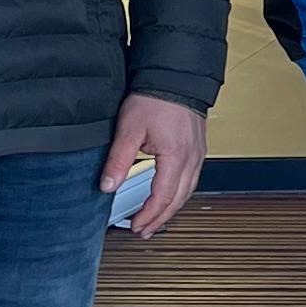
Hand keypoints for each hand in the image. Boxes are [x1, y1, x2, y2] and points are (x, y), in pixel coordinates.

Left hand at [101, 93, 207, 234]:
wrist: (175, 76)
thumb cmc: (155, 97)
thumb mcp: (129, 129)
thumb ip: (118, 160)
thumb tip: (107, 186)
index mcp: (175, 157)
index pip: (162, 197)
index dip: (148, 215)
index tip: (135, 226)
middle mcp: (191, 158)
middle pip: (178, 199)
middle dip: (161, 219)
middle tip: (145, 230)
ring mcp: (198, 153)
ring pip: (188, 191)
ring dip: (171, 208)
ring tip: (156, 219)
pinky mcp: (198, 147)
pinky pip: (192, 178)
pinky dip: (180, 193)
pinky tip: (170, 194)